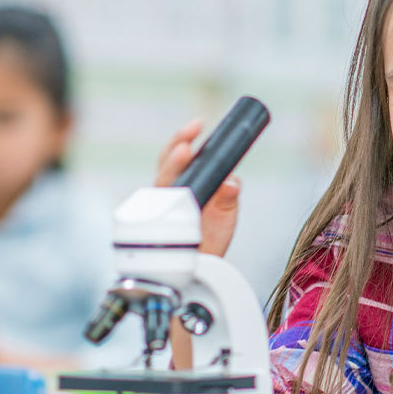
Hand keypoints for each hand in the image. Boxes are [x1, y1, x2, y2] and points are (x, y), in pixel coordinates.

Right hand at [155, 119, 239, 255]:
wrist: (203, 269)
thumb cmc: (209, 237)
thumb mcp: (225, 212)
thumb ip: (229, 195)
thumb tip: (233, 181)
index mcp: (184, 184)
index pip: (179, 155)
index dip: (184, 138)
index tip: (197, 124)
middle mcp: (169, 195)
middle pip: (166, 166)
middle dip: (176, 148)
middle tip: (189, 138)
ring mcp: (162, 212)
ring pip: (161, 185)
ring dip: (172, 167)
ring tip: (184, 151)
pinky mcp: (161, 231)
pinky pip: (159, 216)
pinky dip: (166, 203)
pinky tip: (176, 194)